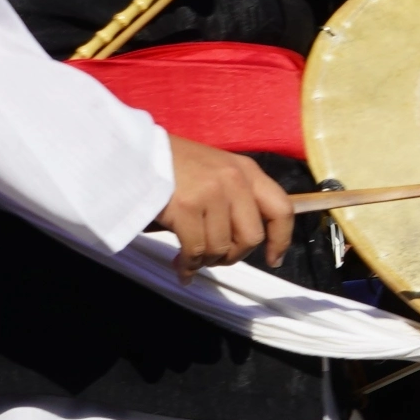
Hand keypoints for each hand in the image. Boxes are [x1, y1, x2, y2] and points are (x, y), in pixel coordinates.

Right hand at [154, 135, 294, 278]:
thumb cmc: (176, 165)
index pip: (281, 209)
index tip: (273, 259)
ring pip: (220, 247)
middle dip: (233, 255)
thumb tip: (243, 242)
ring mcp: (211, 193)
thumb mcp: (217, 170)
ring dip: (206, 260)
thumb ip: (236, 198)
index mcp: (247, 171)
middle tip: (216, 258)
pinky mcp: (186, 206)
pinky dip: (188, 265)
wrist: (138, 152)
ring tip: (191, 258)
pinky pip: (195, 251)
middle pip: (251, 237)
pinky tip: (181, 267)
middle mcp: (234, 180)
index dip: (281, 239)